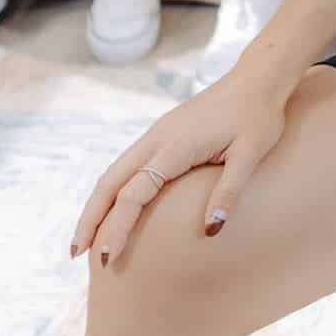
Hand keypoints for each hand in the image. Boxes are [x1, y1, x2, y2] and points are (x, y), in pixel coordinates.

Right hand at [71, 67, 292, 266]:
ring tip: (86, 239)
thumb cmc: (259, 116)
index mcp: (175, 147)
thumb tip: (211, 231)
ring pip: (115, 172)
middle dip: (91, 219)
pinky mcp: (164, 133)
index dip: (117, 228)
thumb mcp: (252, 154)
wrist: (259, 78)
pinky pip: (129, 164)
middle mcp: (158, 139)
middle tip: (76, 255)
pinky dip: (113, 189)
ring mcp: (158, 134)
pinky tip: (114, 206)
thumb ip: (229, 191)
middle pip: (110, 183)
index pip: (134, 194)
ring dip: (97, 204)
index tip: (108, 258)